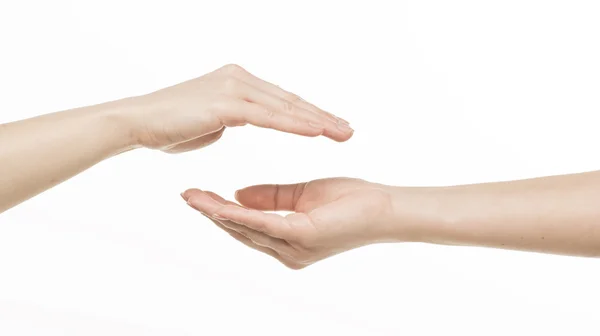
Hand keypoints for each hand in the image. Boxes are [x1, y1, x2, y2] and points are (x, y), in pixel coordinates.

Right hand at [123, 64, 352, 152]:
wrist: (137, 122)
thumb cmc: (168, 126)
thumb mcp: (208, 121)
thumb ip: (229, 118)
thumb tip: (238, 121)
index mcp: (237, 81)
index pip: (281, 100)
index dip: (308, 114)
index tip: (330, 126)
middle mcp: (239, 78)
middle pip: (290, 101)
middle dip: (322, 117)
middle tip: (348, 130)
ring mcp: (234, 88)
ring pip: (285, 107)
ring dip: (317, 122)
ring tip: (342, 134)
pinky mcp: (227, 104)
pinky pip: (269, 117)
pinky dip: (295, 124)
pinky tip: (318, 132)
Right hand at [181, 178, 400, 268]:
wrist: (385, 207)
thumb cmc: (351, 201)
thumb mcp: (301, 194)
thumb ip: (270, 197)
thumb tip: (237, 194)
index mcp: (287, 242)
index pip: (247, 227)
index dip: (221, 212)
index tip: (197, 195)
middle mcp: (287, 252)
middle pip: (240, 231)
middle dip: (211, 214)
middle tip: (185, 195)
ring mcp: (294, 248)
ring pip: (247, 229)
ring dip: (217, 213)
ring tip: (193, 198)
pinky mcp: (303, 237)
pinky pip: (264, 224)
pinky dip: (240, 214)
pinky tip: (221, 203)